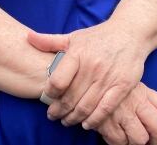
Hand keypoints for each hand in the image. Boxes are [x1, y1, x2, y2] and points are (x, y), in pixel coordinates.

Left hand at [27, 19, 148, 128]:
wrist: (129, 33)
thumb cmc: (98, 37)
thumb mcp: (74, 36)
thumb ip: (50, 41)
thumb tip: (28, 37)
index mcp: (78, 53)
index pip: (57, 81)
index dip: (49, 93)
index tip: (47, 97)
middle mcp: (92, 66)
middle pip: (70, 97)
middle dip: (59, 110)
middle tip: (53, 116)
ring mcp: (108, 77)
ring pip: (86, 106)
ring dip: (74, 118)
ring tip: (66, 121)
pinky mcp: (122, 86)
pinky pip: (105, 108)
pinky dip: (94, 120)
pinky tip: (86, 124)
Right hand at [95, 84, 156, 144]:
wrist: (82, 74)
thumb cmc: (108, 78)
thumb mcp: (129, 82)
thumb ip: (144, 96)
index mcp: (144, 91)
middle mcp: (136, 102)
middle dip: (156, 141)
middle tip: (152, 144)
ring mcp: (121, 112)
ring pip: (140, 139)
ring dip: (137, 143)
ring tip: (130, 139)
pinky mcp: (106, 121)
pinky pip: (119, 141)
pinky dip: (119, 143)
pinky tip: (114, 136)